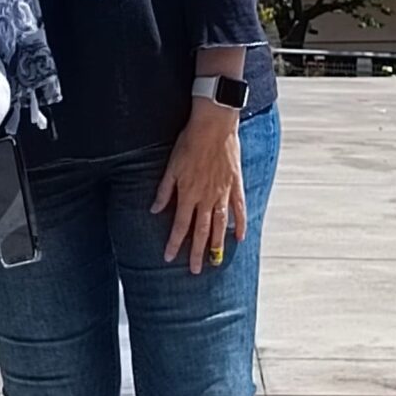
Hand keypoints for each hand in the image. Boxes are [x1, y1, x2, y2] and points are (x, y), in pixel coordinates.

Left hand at [151, 103, 246, 272]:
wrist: (214, 125)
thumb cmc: (189, 142)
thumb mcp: (171, 166)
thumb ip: (164, 190)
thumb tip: (154, 209)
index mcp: (188, 194)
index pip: (179, 225)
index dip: (174, 243)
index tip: (170, 258)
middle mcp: (206, 198)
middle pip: (201, 231)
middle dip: (197, 253)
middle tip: (195, 270)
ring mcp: (223, 193)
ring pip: (220, 225)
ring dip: (217, 245)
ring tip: (215, 261)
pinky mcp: (235, 185)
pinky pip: (239, 209)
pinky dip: (240, 224)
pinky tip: (240, 237)